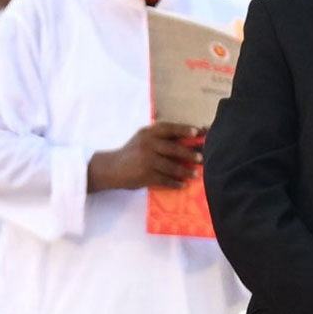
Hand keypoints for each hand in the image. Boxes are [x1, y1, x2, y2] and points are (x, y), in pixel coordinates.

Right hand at [87, 121, 203, 191]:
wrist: (111, 168)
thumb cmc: (133, 152)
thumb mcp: (144, 140)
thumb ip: (162, 138)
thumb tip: (191, 137)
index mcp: (148, 133)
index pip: (169, 128)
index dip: (184, 130)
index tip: (199, 132)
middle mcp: (147, 144)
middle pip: (173, 148)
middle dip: (190, 154)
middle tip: (201, 159)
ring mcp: (145, 160)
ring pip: (171, 166)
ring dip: (185, 172)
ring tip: (196, 175)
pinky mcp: (144, 174)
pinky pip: (164, 179)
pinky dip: (174, 183)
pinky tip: (182, 185)